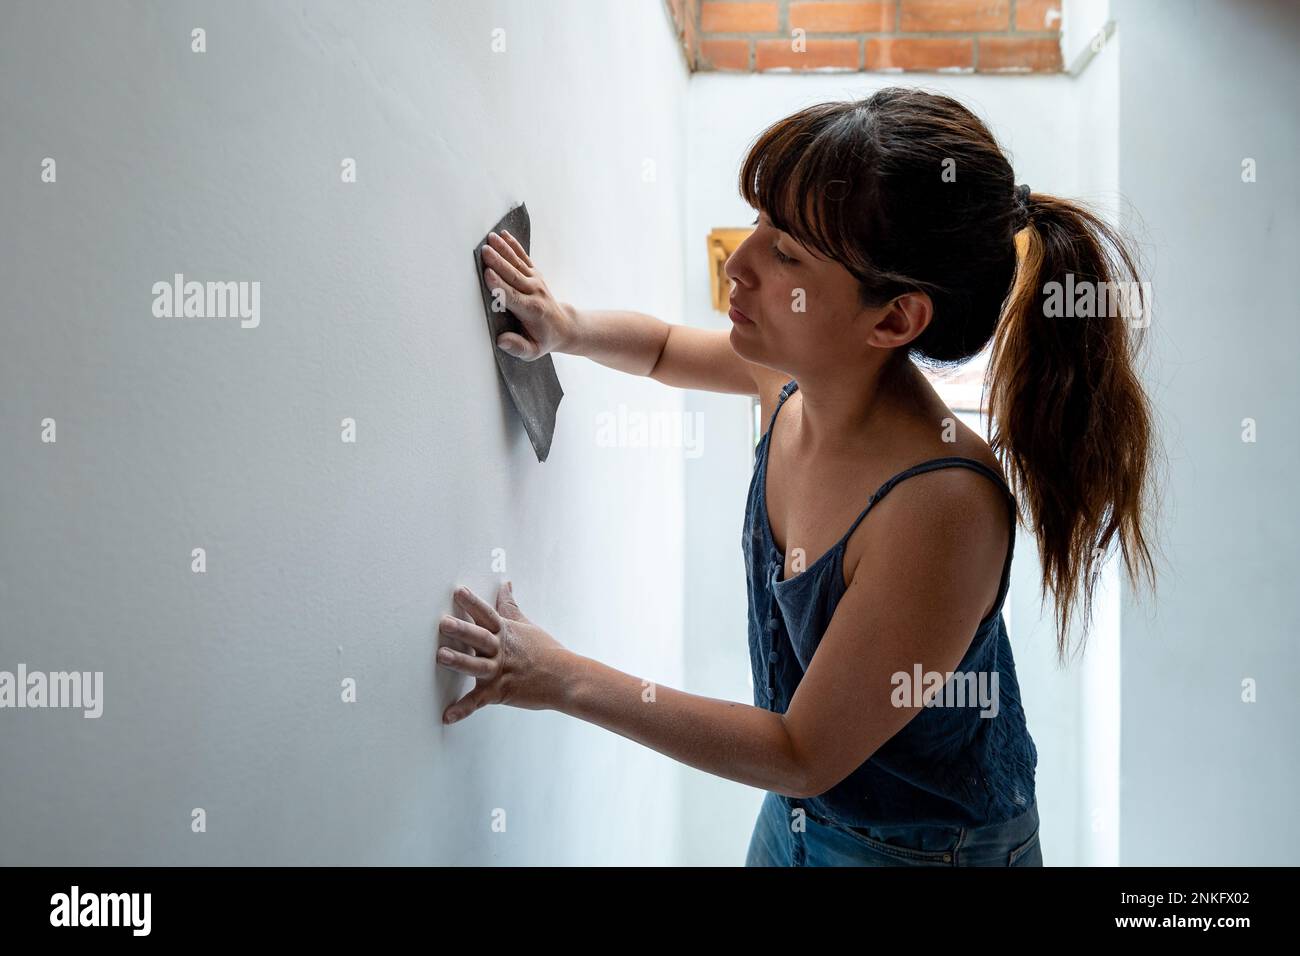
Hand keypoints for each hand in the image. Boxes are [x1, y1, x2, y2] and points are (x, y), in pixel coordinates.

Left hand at [436, 580, 572, 723]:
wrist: (565, 678)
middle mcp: (500, 650)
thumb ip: (510, 606)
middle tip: (444, 623)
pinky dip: (462, 710)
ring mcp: (499, 672)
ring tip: (441, 656)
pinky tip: (446, 716)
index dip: (472, 603)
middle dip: (461, 630)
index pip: (487, 614)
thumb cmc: (546, 651)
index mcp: (505, 632)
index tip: (458, 591)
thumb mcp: (526, 625)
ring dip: (459, 661)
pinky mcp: (499, 692)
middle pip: (479, 638)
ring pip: (476, 666)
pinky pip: (477, 702)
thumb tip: (504, 585)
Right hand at [481, 230, 576, 359]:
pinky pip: (523, 258)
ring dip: (504, 249)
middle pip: (513, 276)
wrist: (564, 326)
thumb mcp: (533, 351)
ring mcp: (535, 281)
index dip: (500, 286)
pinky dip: (514, 245)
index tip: (488, 274)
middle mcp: (534, 293)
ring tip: (491, 238)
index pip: (513, 296)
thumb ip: (518, 347)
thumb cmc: (543, 339)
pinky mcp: (535, 274)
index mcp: (531, 311)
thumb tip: (502, 341)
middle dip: (499, 262)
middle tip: (485, 251)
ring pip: (517, 263)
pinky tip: (503, 234)